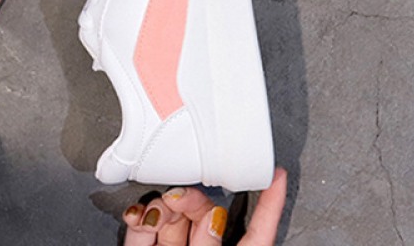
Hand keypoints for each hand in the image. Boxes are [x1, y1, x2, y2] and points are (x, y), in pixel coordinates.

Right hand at [122, 167, 286, 244]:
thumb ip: (210, 245)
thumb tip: (214, 216)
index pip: (257, 234)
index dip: (268, 204)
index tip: (276, 175)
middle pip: (205, 215)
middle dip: (192, 199)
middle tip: (179, 196)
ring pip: (171, 217)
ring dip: (162, 206)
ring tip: (157, 210)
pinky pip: (141, 230)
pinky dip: (138, 217)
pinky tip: (137, 214)